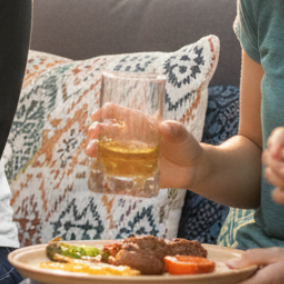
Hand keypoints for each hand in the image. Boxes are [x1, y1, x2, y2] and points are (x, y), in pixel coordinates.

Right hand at [86, 112, 202, 190]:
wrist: (192, 170)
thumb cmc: (186, 146)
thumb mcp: (183, 136)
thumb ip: (176, 130)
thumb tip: (166, 126)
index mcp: (138, 123)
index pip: (116, 112)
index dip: (104, 112)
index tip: (96, 117)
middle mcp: (129, 137)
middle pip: (106, 130)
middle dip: (95, 130)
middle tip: (93, 134)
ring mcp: (128, 155)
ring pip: (104, 150)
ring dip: (94, 149)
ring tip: (91, 151)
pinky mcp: (130, 171)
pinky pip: (112, 170)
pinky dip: (102, 170)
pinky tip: (97, 170)